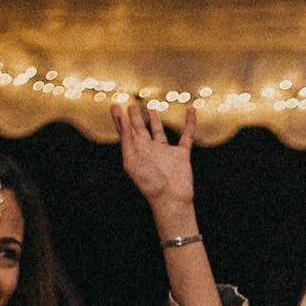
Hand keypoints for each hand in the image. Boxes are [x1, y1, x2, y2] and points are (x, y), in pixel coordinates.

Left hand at [113, 102, 197, 219]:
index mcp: (136, 152)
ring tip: (151, 109)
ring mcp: (166, 153)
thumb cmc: (150, 184)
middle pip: (140, 130)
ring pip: (159, 132)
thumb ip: (128, 140)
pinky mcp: (181, 155)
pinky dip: (190, 123)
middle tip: (132, 106)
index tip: (114, 106)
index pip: (126, 133)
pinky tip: (191, 110)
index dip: (119, 120)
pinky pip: (187, 135)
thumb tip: (124, 120)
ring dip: (155, 121)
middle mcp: (150, 151)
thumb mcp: (132, 161)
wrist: (171, 199)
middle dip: (135, 118)